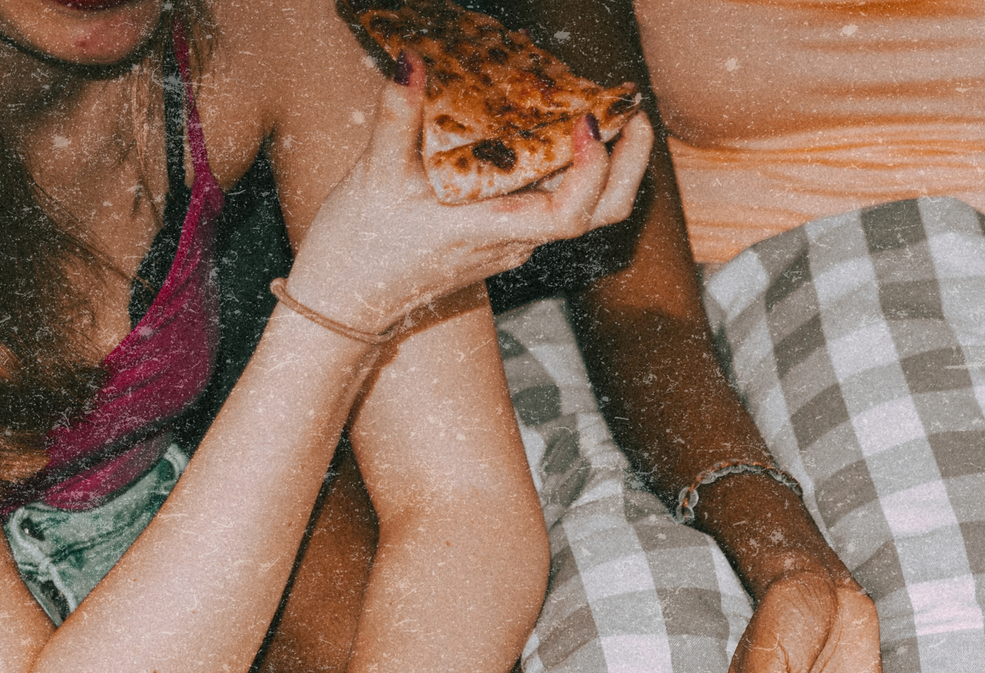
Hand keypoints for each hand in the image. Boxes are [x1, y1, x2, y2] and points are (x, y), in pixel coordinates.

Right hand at [282, 71, 653, 338]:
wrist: (350, 299)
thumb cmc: (360, 245)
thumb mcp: (373, 175)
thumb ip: (396, 117)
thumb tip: (412, 61)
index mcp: (492, 232)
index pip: (569, 214)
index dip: (591, 171)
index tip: (586, 122)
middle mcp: (516, 242)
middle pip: (600, 216)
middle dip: (629, 165)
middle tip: (635, 113)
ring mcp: (515, 242)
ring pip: (583, 211)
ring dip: (607, 166)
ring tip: (610, 113)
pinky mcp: (505, 236)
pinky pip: (554, 204)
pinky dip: (569, 170)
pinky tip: (557, 132)